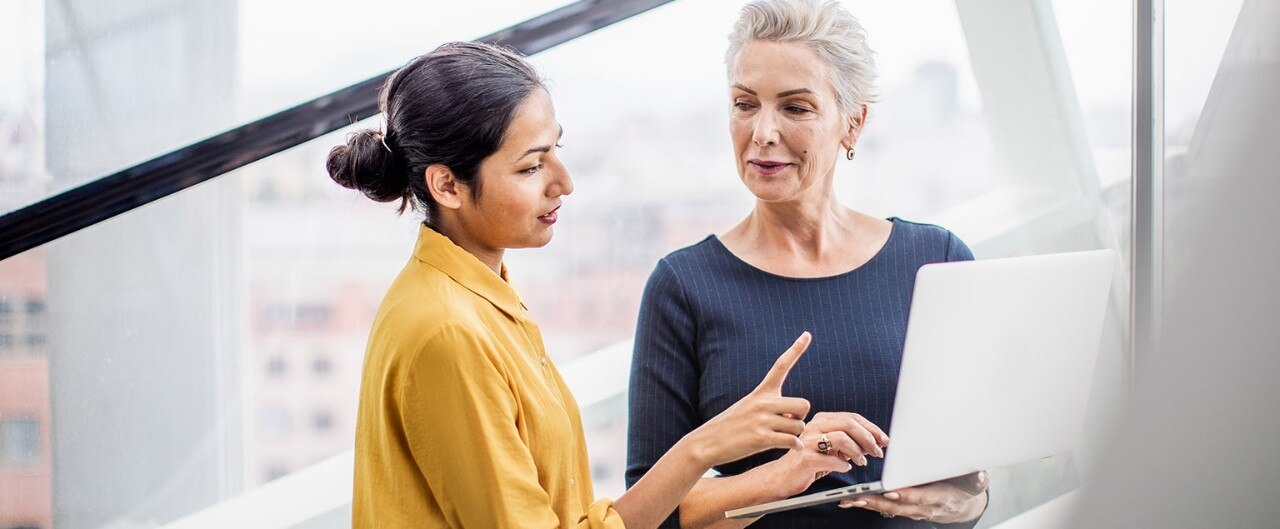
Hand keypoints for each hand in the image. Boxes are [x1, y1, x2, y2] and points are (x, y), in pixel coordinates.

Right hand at [685, 332, 813, 467]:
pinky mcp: (761, 438)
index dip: (796, 349)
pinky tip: (790, 447)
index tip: (807, 334)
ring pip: (799, 426)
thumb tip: (795, 417)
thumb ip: (771, 407)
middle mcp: (763, 402)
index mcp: (760, 392)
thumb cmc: (730, 427)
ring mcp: (762, 420)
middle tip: (788, 424)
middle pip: (804, 404)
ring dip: (795, 435)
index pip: (781, 366)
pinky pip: (792, 441)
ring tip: (780, 437)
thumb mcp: (748, 407)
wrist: (705, 443)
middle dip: (800, 417)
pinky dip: (795, 446)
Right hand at [804, 412, 888, 464]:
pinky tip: (845, 468)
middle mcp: (814, 426)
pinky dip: (843, 465)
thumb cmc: (809, 461)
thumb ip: (850, 442)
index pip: (852, 417)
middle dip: (869, 438)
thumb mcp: (832, 448)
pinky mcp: (806, 458)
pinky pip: (832, 460)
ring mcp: (809, 441)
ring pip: (842, 437)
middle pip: (849, 423)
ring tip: (861, 462)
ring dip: (857, 451)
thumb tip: (875, 442)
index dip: (872, 428)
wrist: (782, 476)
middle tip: (878, 452)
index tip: (884, 440)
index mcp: (822, 420)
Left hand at [839, 471, 988, 522]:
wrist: (964, 504)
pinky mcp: (905, 508)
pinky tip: (853, 500)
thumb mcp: (977, 480)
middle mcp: (924, 507)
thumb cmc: (968, 486)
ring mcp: (914, 510)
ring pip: (888, 508)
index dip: (906, 495)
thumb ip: (978, 477)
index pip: (921, 497)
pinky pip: (885, 508)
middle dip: (877, 502)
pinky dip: (869, 504)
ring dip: (867, 504)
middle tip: (857, 497)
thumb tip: (981, 473)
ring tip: (847, 499)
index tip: (891, 491)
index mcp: (941, 497)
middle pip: (898, 505)